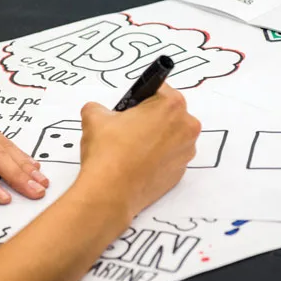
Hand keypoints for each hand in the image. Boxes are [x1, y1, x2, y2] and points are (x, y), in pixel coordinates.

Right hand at [76, 84, 199, 218]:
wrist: (111, 192)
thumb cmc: (108, 152)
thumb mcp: (94, 117)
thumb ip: (99, 107)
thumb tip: (99, 112)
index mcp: (171, 106)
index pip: (158, 88)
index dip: (139, 96)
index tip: (129, 106)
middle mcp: (186, 127)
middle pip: (168, 113)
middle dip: (149, 117)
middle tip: (125, 127)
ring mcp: (186, 152)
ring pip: (169, 136)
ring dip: (154, 137)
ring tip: (128, 147)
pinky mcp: (180, 173)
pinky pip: (168, 157)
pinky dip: (155, 157)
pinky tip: (135, 162)